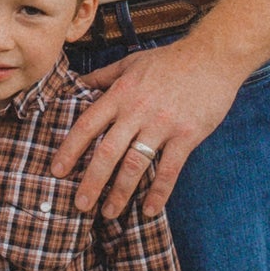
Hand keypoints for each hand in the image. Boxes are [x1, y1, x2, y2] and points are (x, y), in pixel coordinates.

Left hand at [52, 34, 244, 217]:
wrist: (212, 57)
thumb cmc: (169, 61)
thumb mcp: (130, 63)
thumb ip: (102, 77)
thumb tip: (76, 84)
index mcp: (120, 94)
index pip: (87, 124)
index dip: (70, 149)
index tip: (56, 171)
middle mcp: (137, 111)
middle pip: (107, 151)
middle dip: (91, 181)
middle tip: (80, 204)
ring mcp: (162, 125)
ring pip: (135, 165)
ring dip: (120, 192)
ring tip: (109, 213)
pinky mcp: (187, 135)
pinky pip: (169, 170)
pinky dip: (159, 192)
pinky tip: (150, 210)